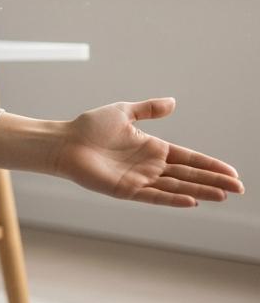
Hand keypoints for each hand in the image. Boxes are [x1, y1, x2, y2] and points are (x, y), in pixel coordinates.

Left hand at [54, 98, 243, 206]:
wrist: (64, 141)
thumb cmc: (89, 126)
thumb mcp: (123, 112)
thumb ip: (149, 110)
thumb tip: (173, 102)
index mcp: (152, 148)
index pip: (188, 158)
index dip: (209, 165)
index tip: (232, 172)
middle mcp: (149, 166)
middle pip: (188, 175)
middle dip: (213, 181)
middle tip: (238, 188)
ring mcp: (139, 179)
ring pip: (176, 188)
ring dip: (200, 191)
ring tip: (223, 195)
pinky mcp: (126, 190)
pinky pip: (154, 196)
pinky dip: (172, 199)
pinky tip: (191, 201)